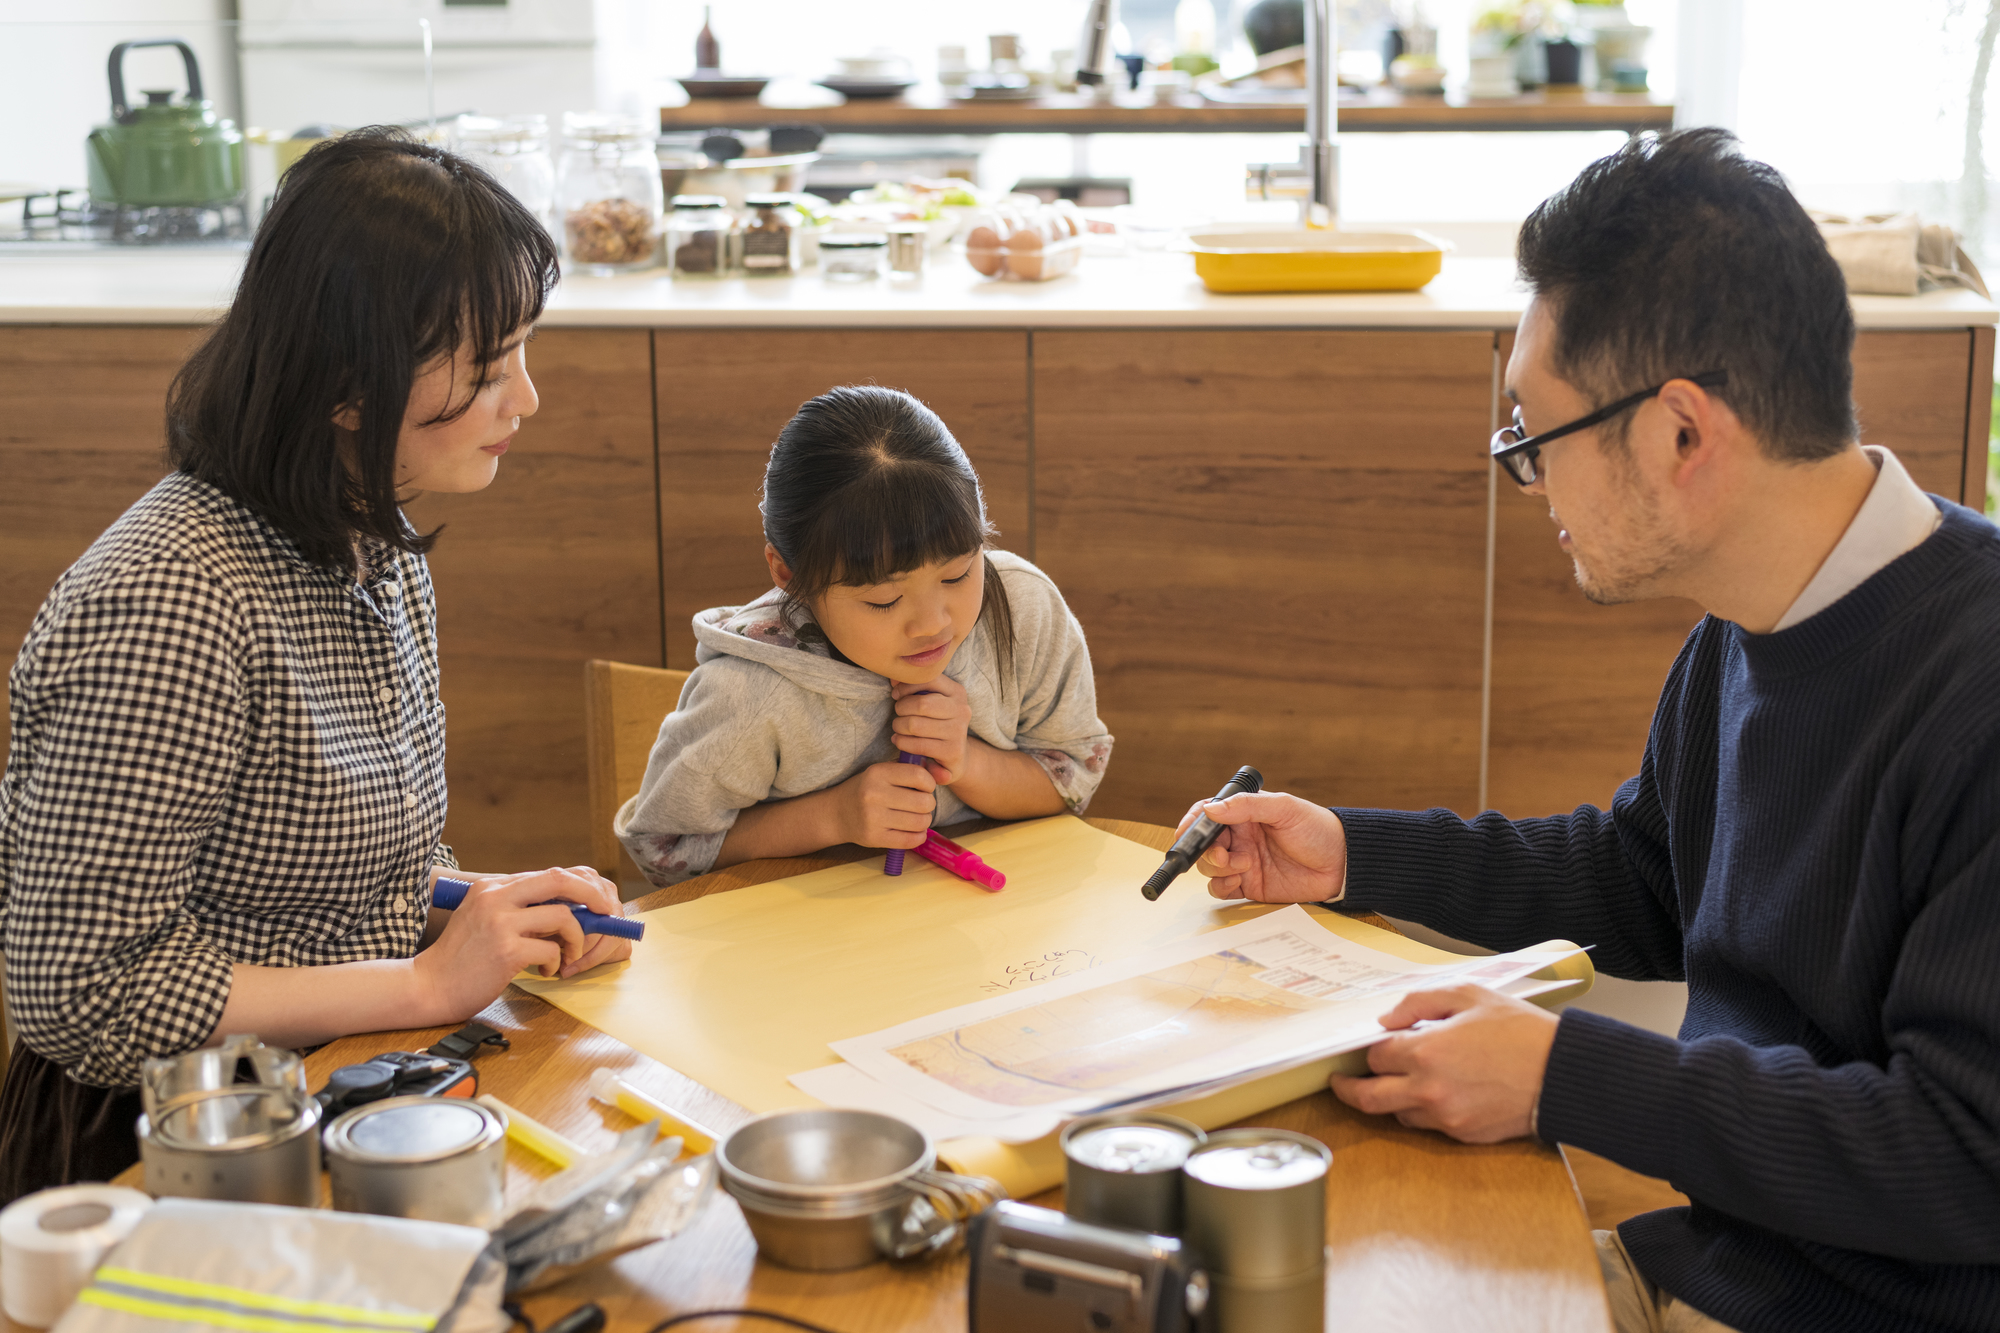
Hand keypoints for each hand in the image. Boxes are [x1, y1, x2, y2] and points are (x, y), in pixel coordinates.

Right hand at [415, 866, 627, 1018]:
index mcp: (492, 887)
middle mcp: (496, 897)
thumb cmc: (461, 959)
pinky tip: (545, 973)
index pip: (550, 874)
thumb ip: (519, 909)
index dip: (581, 887)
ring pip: (564, 917)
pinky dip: (557, 963)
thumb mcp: (485, 920)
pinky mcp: (505, 950)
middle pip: (560, 880)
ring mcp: (500, 922)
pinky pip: (552, 950)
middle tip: (607, 916)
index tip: (597, 903)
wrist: (427, 986)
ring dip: (576, 940)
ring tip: (567, 958)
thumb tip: (570, 909)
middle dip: (592, 896)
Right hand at [834, 759, 936, 848]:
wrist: (836, 813)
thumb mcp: (883, 772)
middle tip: (922, 805)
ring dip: (925, 821)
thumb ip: (911, 770)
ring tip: (917, 817)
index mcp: (878, 773)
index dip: (929, 783)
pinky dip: (918, 836)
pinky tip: (914, 831)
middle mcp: (874, 794)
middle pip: (924, 802)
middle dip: (929, 804)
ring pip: (920, 822)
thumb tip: (945, 774)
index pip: (919, 776)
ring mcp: (873, 818)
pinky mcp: (874, 838)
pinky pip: (910, 840)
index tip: (924, 788)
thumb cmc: (867, 789)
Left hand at [890, 676, 971, 784]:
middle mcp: (962, 710)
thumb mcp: (931, 702)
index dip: (906, 686)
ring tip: (898, 728)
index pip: (928, 679)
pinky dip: (902, 742)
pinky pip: (917, 745)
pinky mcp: (952, 751)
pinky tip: (900, 741)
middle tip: (898, 715)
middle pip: (921, 704)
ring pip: (915, 725)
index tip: (896, 695)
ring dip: (899, 726)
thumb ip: (915, 688)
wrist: (956, 755)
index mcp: (957, 692)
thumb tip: (895, 679)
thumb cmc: (936, 723)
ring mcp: (958, 731)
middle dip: (901, 709)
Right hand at [1172, 791, 1348, 902]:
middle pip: (1203, 845)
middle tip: (1223, 854)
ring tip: (1242, 865)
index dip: (1192, 824)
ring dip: (1216, 868)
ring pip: (1209, 868)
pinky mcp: (1249, 886)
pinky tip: (1237, 881)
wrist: (1342, 863)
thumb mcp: (1283, 809)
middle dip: (1206, 850)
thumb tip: (1212, 809)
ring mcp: (1243, 863)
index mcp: (1244, 815)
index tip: (1185, 832)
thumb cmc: (1316, 829)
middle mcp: (1239, 838)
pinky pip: (1221, 889)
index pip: (1207, 815)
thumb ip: (1246, 806)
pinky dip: (1221, 886)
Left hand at [1328, 984, 1557, 1142]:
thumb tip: (1386, 1019)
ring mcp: (1446, 1117)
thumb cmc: (1520, 1031)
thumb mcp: (1469, 996)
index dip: (1370, 1049)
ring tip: (1403, 1079)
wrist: (1563, 1074)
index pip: (1375, 1057)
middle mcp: (1428, 1091)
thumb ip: (1420, 1002)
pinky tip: (1441, 1090)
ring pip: (1399, 1114)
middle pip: (1369, 1099)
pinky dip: (1426, 1109)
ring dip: (1394, 1098)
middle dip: (1349, 1090)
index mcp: (1425, 1053)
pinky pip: (1430, 1125)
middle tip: (1340, 1083)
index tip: (1368, 1046)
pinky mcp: (1463, 1135)